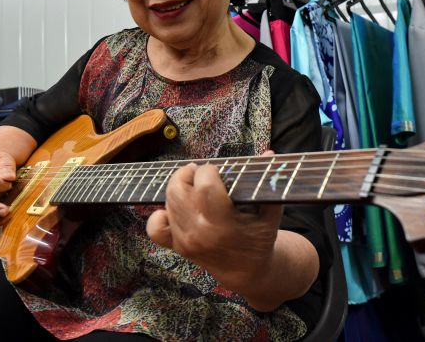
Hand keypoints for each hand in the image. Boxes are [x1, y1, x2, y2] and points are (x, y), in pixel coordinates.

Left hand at [146, 152, 282, 294]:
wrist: (247, 272)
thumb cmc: (260, 239)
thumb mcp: (270, 212)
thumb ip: (268, 183)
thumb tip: (268, 152)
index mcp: (222, 224)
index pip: (205, 183)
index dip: (209, 170)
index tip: (218, 170)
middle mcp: (199, 232)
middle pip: (177, 189)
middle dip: (189, 173)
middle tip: (203, 174)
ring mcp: (185, 241)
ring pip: (168, 201)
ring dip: (179, 188)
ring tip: (196, 187)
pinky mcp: (177, 246)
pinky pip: (155, 227)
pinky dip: (161, 213)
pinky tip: (177, 208)